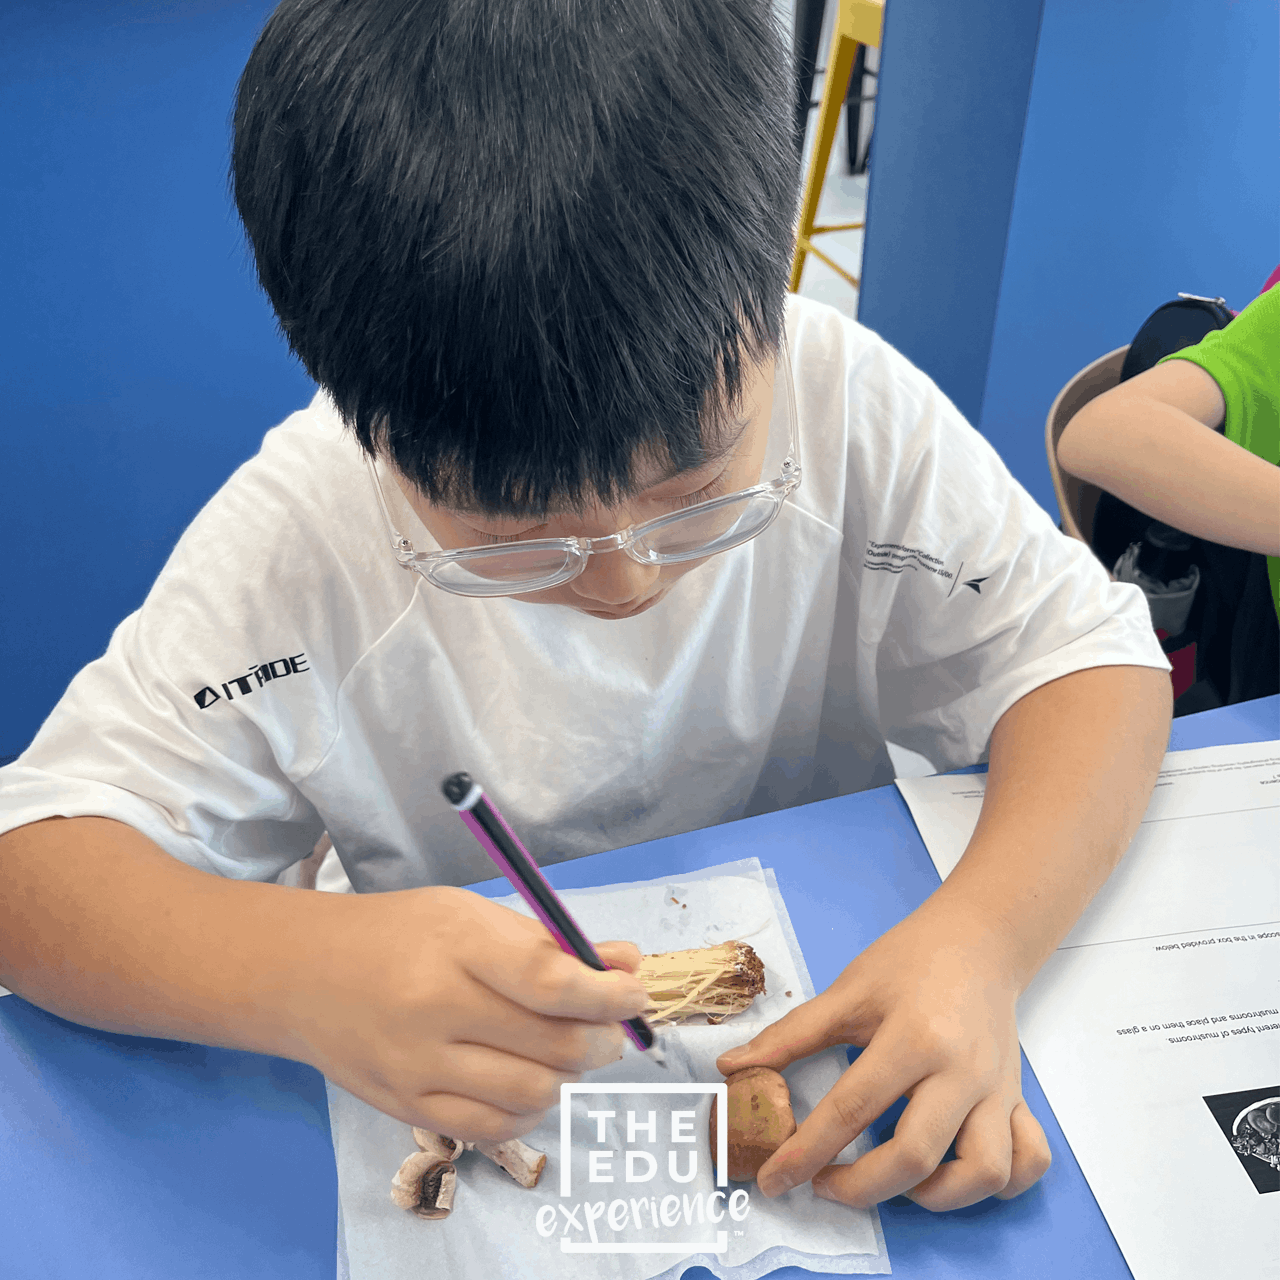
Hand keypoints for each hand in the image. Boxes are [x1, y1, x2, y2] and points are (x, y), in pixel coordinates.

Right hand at [286, 885, 647, 1142]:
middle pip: (553, 1044)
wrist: (304, 975)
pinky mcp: (407, 1109)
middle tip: (611, 1025)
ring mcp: (418, 1067)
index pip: (549, 980)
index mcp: (455, 946)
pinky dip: (531, 1108)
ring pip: (534, 1093)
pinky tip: (532, 1081)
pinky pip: (495, 1127)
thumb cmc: (399, 934)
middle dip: (603, 1038)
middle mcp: (433, 1010)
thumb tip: (627, 964)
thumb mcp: (470, 915)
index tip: (634, 991)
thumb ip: (548, 942)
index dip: (607, 993)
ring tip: (571, 1050)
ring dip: (572, 1075)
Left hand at [714, 902, 1051, 1209]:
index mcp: (913, 1037)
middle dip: (861, 1187)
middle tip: (824, 1184)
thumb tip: (733, 1067)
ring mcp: (996, 1089)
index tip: (774, 1178)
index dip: (806, 1150)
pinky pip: (1028, 1161)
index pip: (852, 1109)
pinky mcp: (1017, 1098)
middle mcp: (960, 1070)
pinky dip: (1000, 1184)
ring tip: (894, 1180)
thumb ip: (791, 1035)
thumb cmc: (911, 960)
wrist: (978, 938)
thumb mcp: (847, 990)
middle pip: (916, 1156)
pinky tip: (958, 1174)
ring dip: (935, 1196)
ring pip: (983, 1172)